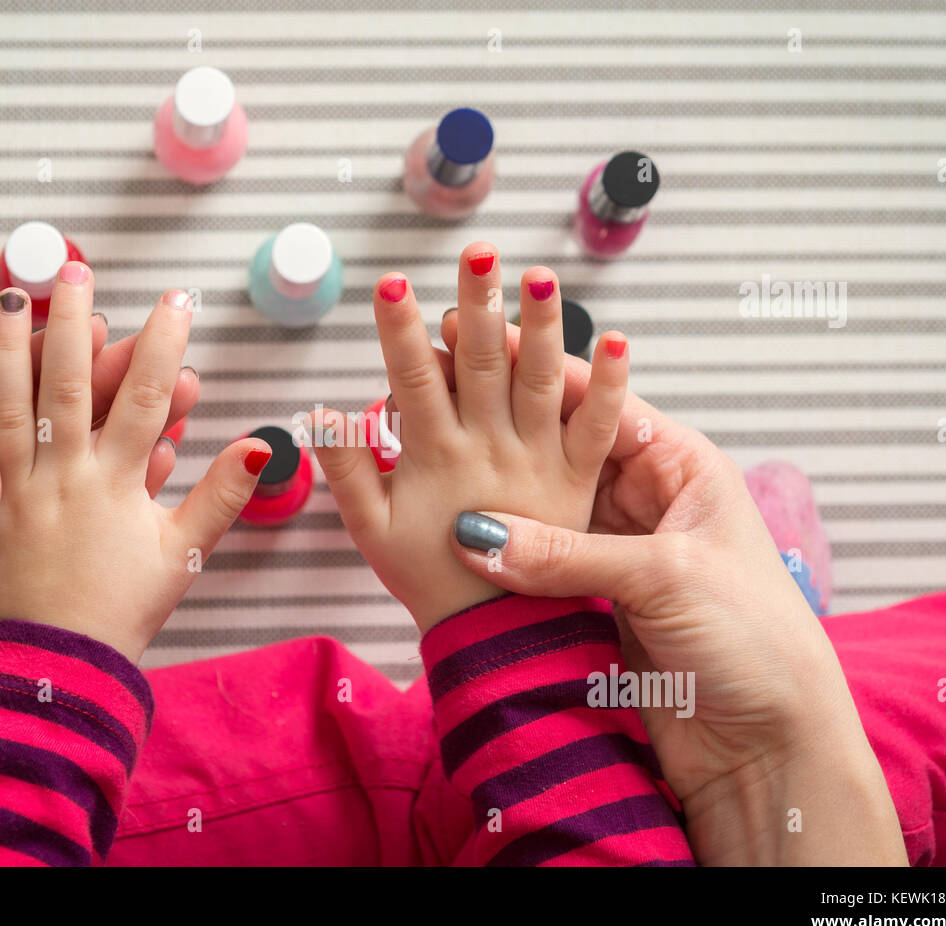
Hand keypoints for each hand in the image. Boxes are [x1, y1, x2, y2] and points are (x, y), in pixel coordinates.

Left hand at [0, 266, 268, 662]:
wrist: (51, 687)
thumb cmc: (118, 625)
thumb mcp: (180, 562)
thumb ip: (218, 502)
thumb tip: (261, 447)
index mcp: (113, 488)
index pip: (138, 400)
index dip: (158, 348)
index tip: (173, 303)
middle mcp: (57, 484)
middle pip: (67, 389)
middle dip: (78, 328)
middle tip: (83, 274)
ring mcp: (9, 501)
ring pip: (6, 411)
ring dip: (8, 350)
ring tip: (11, 297)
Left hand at [0, 307, 197, 866]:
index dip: (2, 377)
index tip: (55, 335)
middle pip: (13, 438)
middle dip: (71, 390)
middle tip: (124, 345)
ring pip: (55, 477)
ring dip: (108, 433)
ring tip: (163, 391)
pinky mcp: (19, 597)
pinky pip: (73, 530)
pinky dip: (118, 494)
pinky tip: (162, 462)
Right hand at [309, 243, 628, 633]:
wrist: (512, 653)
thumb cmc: (438, 595)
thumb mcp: (377, 540)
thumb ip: (354, 477)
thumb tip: (326, 417)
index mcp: (443, 460)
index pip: (422, 380)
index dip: (404, 332)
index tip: (391, 285)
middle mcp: (496, 454)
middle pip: (487, 365)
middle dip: (479, 304)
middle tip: (478, 250)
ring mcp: (546, 467)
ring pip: (543, 384)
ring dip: (541, 328)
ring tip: (540, 277)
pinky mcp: (586, 489)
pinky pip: (600, 431)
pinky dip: (609, 386)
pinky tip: (619, 341)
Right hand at [442, 338, 906, 864]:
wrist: (766, 747)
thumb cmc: (754, 642)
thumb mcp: (665, 579)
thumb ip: (568, 554)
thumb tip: (476, 534)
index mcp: (682, 467)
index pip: (601, 404)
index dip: (541, 374)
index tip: (479, 346)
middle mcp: (645, 500)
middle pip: (563, 449)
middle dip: (507, 427)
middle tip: (442, 393)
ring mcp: (615, 550)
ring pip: (544, 507)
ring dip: (500, 495)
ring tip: (436, 462)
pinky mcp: (592, 599)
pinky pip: (536, 563)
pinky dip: (503, 554)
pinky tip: (457, 538)